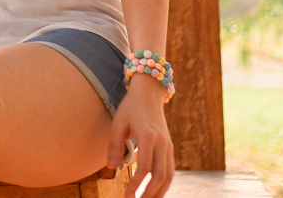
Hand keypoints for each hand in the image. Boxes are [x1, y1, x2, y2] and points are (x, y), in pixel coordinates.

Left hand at [105, 76, 172, 197]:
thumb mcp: (118, 122)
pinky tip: (155, 192)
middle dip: (149, 193)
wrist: (149, 94)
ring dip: (159, 192)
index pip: (144, 167)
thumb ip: (114, 145)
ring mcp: (168, 146)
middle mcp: (162, 143)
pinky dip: (164, 184)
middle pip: (159, 175)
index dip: (136, 184)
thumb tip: (111, 167)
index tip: (126, 196)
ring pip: (168, 175)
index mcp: (148, 136)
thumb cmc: (130, 108)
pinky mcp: (170, 147)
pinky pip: (170, 170)